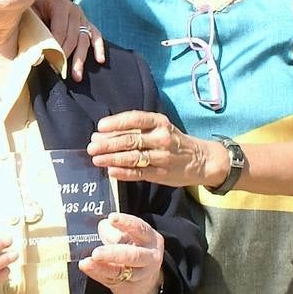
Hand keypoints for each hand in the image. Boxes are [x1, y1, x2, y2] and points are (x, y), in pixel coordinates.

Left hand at [33, 0, 104, 79]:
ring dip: (80, 59)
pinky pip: (95, 35)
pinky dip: (99, 48)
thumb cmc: (31, 8)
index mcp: (59, 5)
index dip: (56, 47)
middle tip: (60, 72)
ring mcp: (82, 16)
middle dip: (66, 56)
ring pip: (84, 40)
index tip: (49, 62)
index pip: (60, 31)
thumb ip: (33, 29)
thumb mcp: (29, 14)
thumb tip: (38, 55)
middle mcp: (74, 10)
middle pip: (73, 37)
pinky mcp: (87, 23)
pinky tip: (99, 60)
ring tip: (77, 76)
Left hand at [78, 213, 163, 293]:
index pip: (140, 228)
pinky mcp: (127, 286)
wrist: (145, 281)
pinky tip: (87, 267)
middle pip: (133, 256)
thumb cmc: (133, 249)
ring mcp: (140, 275)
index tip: (111, 218)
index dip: (126, 222)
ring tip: (86, 263)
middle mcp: (149, 257)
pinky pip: (110, 280)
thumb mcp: (129, 236)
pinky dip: (97, 273)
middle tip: (96, 253)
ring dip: (102, 268)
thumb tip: (102, 225)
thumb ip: (115, 231)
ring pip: (121, 272)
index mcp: (150, 239)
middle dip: (113, 254)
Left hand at [88, 110, 206, 187]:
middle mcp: (162, 137)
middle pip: (130, 140)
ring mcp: (162, 156)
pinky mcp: (161, 174)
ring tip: (96, 159)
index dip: (116, 123)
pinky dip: (124, 173)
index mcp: (160, 122)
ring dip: (112, 159)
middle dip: (108, 144)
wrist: (201, 159)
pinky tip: (111, 172)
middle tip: (91, 147)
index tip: (100, 127)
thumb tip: (101, 134)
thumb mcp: (159, 128)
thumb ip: (133, 130)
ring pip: (133, 157)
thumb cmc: (173, 141)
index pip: (135, 119)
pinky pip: (139, 173)